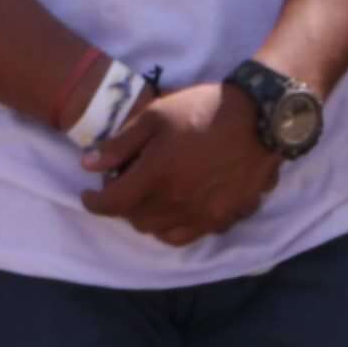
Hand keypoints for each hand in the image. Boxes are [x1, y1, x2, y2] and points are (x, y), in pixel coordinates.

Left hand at [81, 79, 279, 244]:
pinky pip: (188, 236)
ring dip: (146, 218)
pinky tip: (174, 210)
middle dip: (122, 205)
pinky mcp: (223, 218)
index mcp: (155, 176)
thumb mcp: (155, 115)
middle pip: (135, 219)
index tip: (89, 193)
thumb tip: (88, 165)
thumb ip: (120, 144)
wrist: (259, 118)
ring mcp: (201, 215)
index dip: (93, 202)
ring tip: (149, 198)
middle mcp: (175, 203)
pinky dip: (172, 228)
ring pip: (159, 232)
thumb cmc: (203, 110)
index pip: (112, 204)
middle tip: (125, 184)